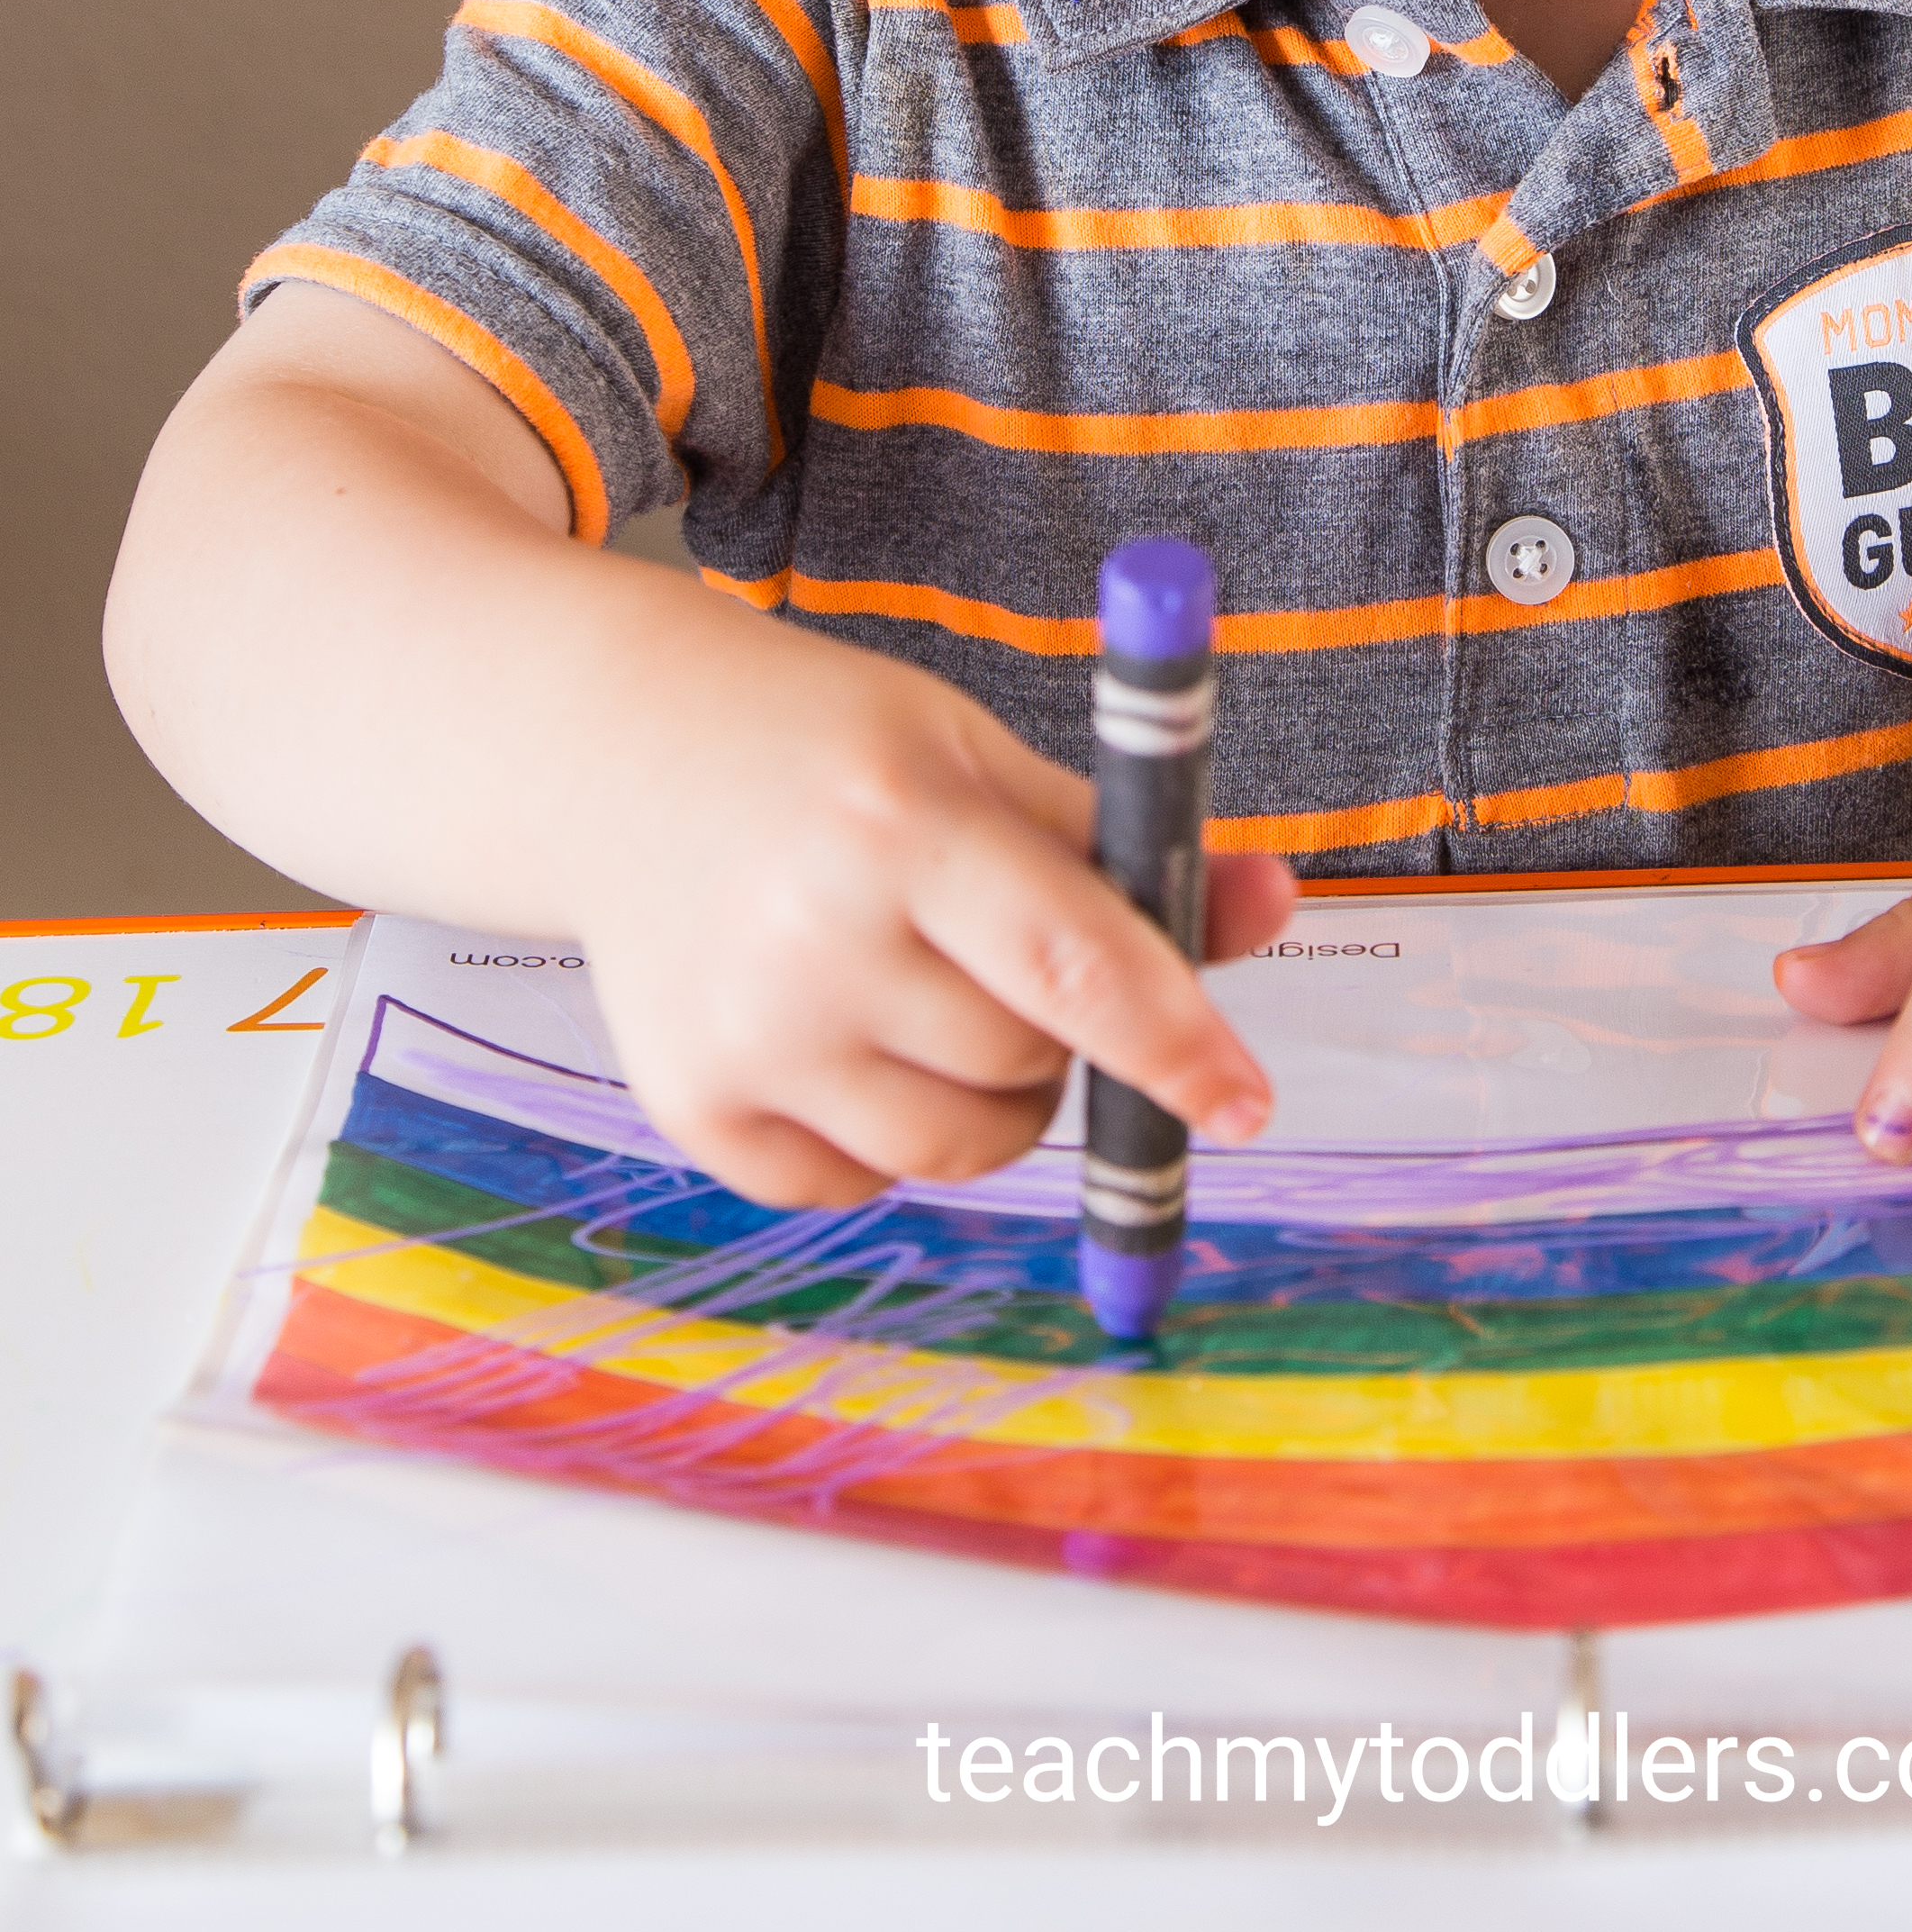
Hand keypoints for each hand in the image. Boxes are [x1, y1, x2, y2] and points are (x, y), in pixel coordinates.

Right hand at [568, 599, 1296, 1207]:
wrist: (619, 755)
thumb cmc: (829, 750)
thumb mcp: (977, 756)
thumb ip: (1119, 843)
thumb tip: (1271, 906)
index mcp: (897, 822)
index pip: (1073, 966)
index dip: (1176, 1042)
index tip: (1245, 1103)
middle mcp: (809, 939)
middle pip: (1025, 1063)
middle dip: (1065, 1030)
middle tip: (1008, 951)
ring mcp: (742, 1038)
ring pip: (956, 1148)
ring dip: (995, 1098)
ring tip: (941, 992)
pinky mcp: (692, 1110)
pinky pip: (861, 1181)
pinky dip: (892, 1130)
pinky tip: (846, 1026)